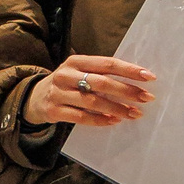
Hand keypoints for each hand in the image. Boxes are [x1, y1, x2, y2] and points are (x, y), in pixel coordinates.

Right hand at [24, 55, 154, 128]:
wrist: (35, 97)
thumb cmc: (67, 84)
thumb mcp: (79, 72)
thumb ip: (100, 74)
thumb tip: (135, 82)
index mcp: (76, 61)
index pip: (108, 64)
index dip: (129, 70)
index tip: (149, 77)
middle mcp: (66, 75)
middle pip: (102, 83)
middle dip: (127, 91)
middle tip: (146, 98)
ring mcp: (59, 93)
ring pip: (93, 102)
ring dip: (116, 108)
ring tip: (134, 114)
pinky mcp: (55, 111)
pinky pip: (81, 117)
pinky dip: (100, 120)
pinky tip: (114, 122)